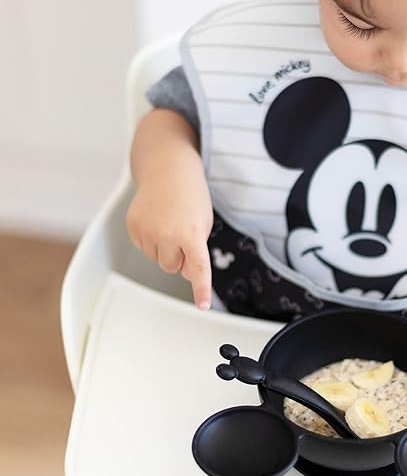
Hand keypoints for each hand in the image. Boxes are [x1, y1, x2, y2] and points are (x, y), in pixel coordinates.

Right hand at [126, 175, 213, 309]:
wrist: (167, 169)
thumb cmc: (191, 196)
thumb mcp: (203, 223)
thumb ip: (197, 251)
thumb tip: (185, 274)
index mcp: (190, 233)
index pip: (198, 268)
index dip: (200, 289)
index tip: (202, 306)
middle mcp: (167, 234)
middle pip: (172, 267)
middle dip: (179, 256)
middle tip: (182, 232)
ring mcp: (146, 231)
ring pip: (157, 259)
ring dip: (164, 248)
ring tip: (169, 222)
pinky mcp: (133, 227)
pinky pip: (143, 248)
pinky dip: (151, 240)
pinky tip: (157, 221)